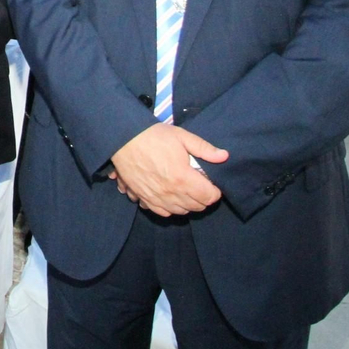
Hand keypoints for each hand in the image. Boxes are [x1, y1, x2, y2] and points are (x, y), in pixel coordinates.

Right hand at [108, 123, 227, 216]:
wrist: (124, 139)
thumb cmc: (153, 136)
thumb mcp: (181, 137)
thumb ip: (204, 148)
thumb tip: (224, 156)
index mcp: (183, 178)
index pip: (209, 197)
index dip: (215, 191)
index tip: (212, 183)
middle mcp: (171, 193)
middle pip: (197, 206)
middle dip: (203, 197)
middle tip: (200, 184)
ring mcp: (157, 198)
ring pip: (181, 211)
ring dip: (188, 203)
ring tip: (187, 190)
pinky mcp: (144, 198)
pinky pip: (163, 213)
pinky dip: (171, 208)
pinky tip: (171, 197)